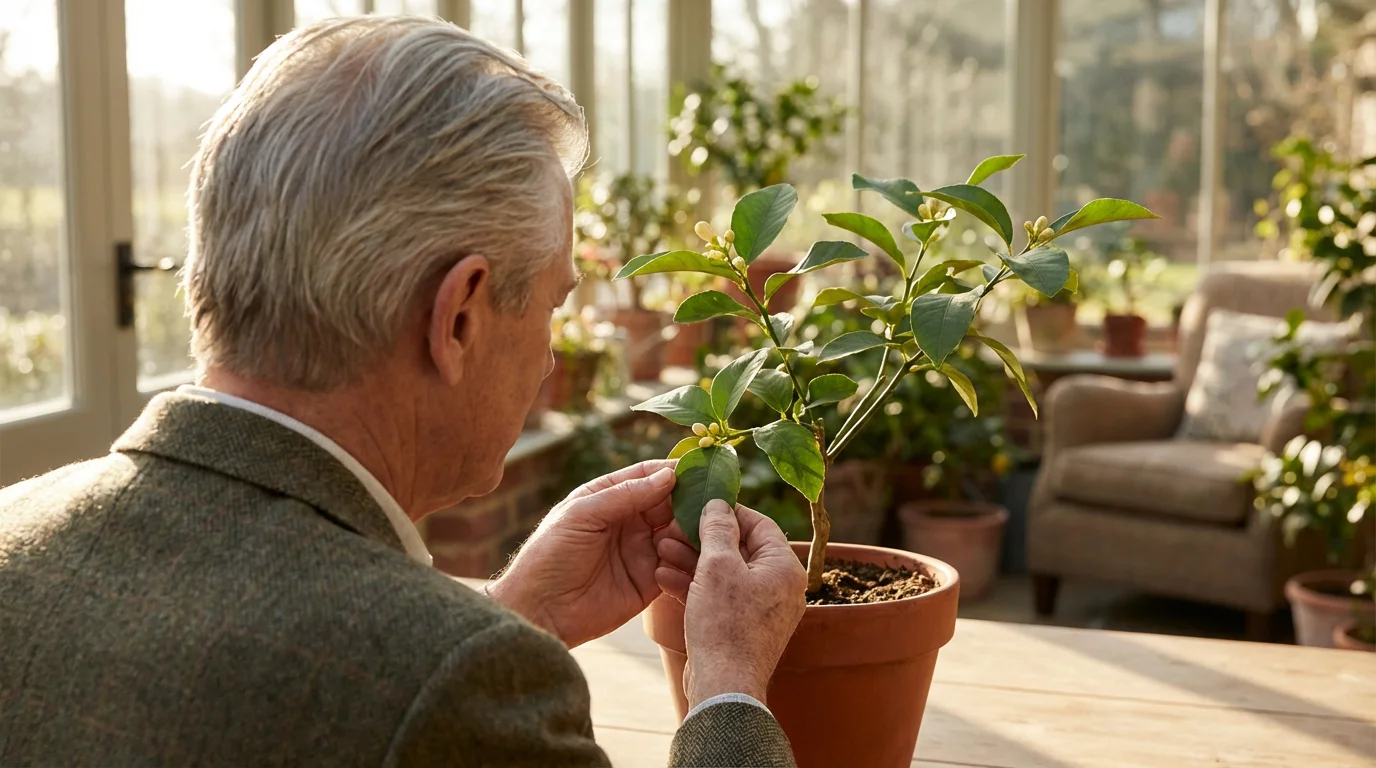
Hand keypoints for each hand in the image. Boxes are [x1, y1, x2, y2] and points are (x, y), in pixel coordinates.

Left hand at [486, 460, 692, 647]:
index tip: (700, 467)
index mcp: (608, 498)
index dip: (672, 470)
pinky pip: (677, 563)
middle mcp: (628, 521)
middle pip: (669, 502)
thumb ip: (625, 494)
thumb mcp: (583, 515)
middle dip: (690, 498)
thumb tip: (667, 476)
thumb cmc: (550, 556)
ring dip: (693, 526)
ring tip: (708, 524)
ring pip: (678, 531)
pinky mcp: (649, 581)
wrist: (540, 611)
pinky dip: (689, 556)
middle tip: (714, 496)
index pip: (647, 476)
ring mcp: (640, 550)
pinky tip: (696, 551)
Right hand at [657, 500, 805, 709]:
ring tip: (662, 549)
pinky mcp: (742, 628)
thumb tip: (718, 504)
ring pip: (725, 573)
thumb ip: (717, 529)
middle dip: (702, 538)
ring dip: (692, 560)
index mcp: (784, 567)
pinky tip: (664, 577)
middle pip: (739, 548)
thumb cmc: (725, 625)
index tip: (700, 504)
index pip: (760, 524)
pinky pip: (720, 597)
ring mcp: (761, 610)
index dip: (728, 511)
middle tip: (673, 529)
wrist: (723, 686)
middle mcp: (779, 587)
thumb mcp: (717, 566)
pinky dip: (695, 586)